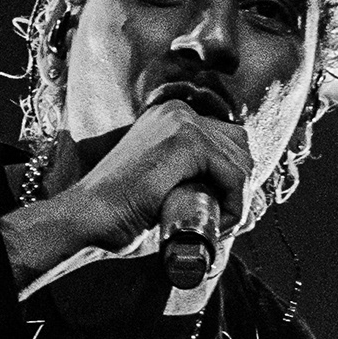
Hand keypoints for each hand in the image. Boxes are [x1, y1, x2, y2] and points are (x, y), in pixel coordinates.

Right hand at [15, 97, 252, 278]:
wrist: (88, 219)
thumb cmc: (122, 216)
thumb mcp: (168, 190)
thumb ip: (197, 184)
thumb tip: (250, 206)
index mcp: (172, 118)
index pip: (229, 142)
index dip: (234, 181)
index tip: (221, 215)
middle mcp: (178, 111)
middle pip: (241, 147)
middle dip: (240, 188)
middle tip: (222, 222)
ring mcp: (181, 121)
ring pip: (242, 162)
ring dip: (238, 200)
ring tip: (216, 227)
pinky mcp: (186, 140)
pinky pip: (235, 175)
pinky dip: (235, 205)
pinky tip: (217, 224)